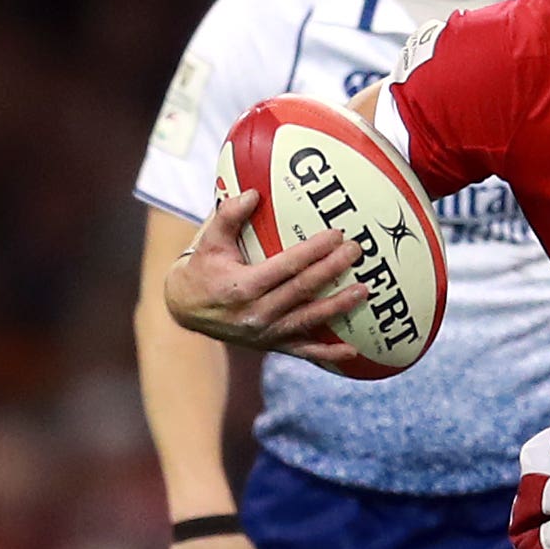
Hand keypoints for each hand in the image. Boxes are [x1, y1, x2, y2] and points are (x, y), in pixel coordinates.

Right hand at [163, 190, 365, 364]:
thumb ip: (228, 216)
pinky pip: (303, 352)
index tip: (336, 235)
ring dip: (338, 307)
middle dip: (332, 270)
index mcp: (243, 286)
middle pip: (302, 290)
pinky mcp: (271, 345)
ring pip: (308, 320)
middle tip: (356, 251)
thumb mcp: (209, 241)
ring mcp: (266, 333)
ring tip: (364, 290)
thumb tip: (252, 193)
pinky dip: (327, 354)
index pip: (285, 266)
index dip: (313, 251)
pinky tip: (352, 351)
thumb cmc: (202, 268)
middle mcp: (256, 313)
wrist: (185, 309)